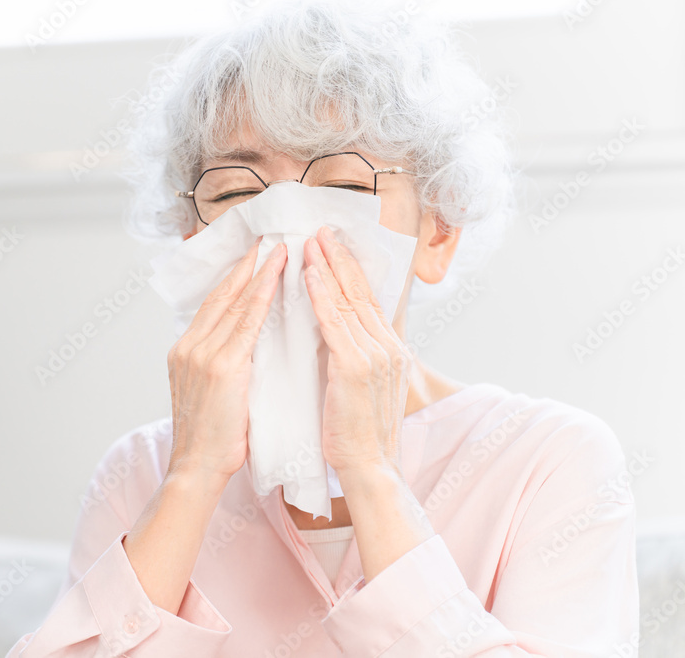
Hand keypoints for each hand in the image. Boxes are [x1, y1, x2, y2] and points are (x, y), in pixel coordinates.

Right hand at [166, 238, 287, 485]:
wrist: (196, 468)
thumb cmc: (210, 440)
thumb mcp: (210, 394)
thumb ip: (222, 366)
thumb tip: (247, 350)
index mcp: (184, 352)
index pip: (211, 306)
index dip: (231, 279)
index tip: (249, 258)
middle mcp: (189, 346)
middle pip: (220, 296)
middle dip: (244, 266)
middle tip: (265, 241)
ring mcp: (202, 355)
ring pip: (235, 304)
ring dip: (259, 274)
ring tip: (278, 252)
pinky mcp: (221, 367)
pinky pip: (247, 324)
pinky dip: (261, 297)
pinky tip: (275, 279)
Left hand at [302, 225, 413, 478]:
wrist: (370, 469)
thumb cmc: (359, 435)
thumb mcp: (364, 389)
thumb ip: (355, 358)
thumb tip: (334, 338)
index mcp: (391, 350)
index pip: (368, 300)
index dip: (349, 270)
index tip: (333, 246)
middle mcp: (388, 346)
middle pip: (361, 291)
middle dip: (339, 257)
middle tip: (321, 230)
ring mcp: (375, 354)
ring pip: (348, 300)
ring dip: (326, 266)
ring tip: (310, 241)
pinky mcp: (355, 366)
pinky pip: (333, 321)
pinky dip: (320, 293)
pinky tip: (307, 274)